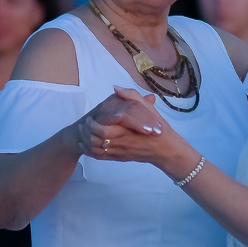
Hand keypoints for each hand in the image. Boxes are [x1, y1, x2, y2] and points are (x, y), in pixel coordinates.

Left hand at [79, 88, 200, 180]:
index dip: (92, 125)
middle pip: (95, 141)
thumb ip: (132, 96)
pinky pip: (100, 157)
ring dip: (86, 143)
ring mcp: (119, 152)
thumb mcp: (147, 108)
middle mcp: (120, 143)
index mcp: (126, 130)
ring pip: (95, 150)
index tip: (90, 118)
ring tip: (83, 135)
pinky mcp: (119, 158)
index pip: (102, 130)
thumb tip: (116, 88)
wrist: (165, 149)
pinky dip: (91, 152)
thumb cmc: (157, 127)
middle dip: (86, 133)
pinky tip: (88, 145)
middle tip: (84, 125)